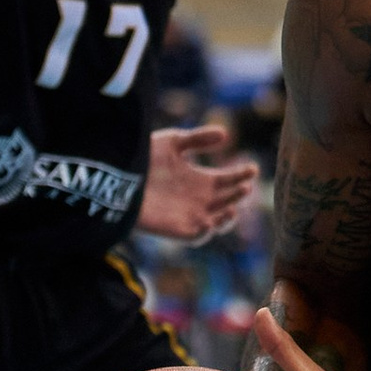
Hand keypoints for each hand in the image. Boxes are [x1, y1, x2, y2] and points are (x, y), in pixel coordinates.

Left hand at [140, 122, 259, 241]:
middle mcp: (198, 199)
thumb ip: (198, 139)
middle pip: (228, 200)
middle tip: (244, 186)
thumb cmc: (143, 158)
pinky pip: (197, 236)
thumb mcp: (173, 142)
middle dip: (238, 194)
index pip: (228, 180)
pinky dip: (207, 232)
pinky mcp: (177, 229)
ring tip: (232, 207)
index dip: (242, 175)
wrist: (118, 178)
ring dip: (228, 216)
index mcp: (200, 179)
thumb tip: (225, 134)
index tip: (252, 168)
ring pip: (218, 221)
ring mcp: (189, 215)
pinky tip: (210, 220)